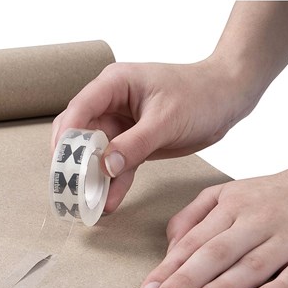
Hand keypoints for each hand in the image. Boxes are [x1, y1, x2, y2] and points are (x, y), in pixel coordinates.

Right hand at [52, 58, 255, 211]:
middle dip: (75, 161)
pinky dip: (114, 182)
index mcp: (115, 84)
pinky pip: (118, 164)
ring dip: (93, 177)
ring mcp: (121, 123)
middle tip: (71, 188)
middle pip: (81, 132)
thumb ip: (134, 145)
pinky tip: (110, 202)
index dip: (66, 137)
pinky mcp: (133, 141)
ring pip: (97, 153)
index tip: (60, 164)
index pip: (80, 108)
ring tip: (89, 203)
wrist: (226, 99)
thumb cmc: (199, 95)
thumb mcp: (166, 120)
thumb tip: (105, 167)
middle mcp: (112, 102)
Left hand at [139, 151, 287, 287]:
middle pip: (215, 253)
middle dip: (184, 280)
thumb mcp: (226, 193)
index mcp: (231, 205)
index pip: (193, 240)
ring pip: (251, 264)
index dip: (168, 267)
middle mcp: (256, 220)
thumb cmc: (270, 195)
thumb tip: (170, 246)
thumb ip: (194, 215)